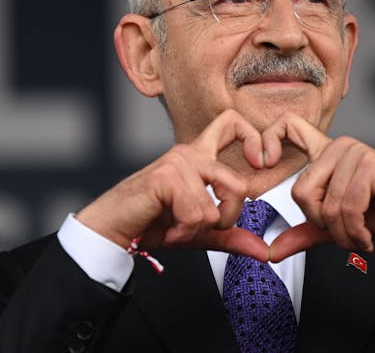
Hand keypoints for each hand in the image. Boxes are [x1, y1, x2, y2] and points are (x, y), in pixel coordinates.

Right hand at [76, 109, 269, 261]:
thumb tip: (263, 250)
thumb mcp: (199, 231)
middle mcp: (190, 154)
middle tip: (200, 226)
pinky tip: (167, 230)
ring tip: (176, 227)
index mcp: (199, 157)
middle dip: (226, 219)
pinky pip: (197, 214)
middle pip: (239, 184)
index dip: (253, 138)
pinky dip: (184, 232)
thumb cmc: (150, 224)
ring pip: (216, 207)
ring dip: (197, 230)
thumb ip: (230, 236)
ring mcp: (178, 163)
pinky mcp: (167, 177)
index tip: (260, 163)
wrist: (112, 231)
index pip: (232, 123)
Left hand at [263, 112, 374, 261]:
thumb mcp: (337, 225)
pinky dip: (356, 232)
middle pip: (301, 191)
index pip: (288, 125)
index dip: (268, 139)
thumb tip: (272, 251)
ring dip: (343, 235)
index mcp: (325, 154)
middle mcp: (338, 147)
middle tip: (344, 233)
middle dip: (322, 225)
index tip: (263, 164)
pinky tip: (367, 237)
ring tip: (359, 238)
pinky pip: (347, 206)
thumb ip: (305, 233)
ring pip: (326, 205)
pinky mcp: (371, 164)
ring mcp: (354, 152)